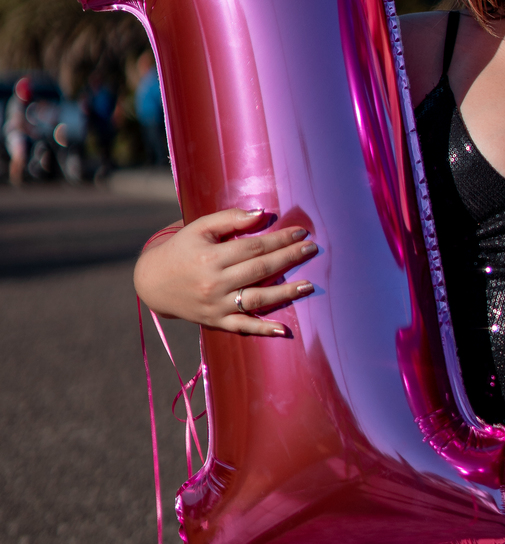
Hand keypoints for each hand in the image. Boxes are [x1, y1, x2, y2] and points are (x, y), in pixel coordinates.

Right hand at [132, 208, 316, 336]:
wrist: (152, 283)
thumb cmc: (181, 250)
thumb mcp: (199, 228)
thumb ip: (229, 219)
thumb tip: (262, 214)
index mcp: (211, 256)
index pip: (254, 247)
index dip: (279, 239)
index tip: (301, 232)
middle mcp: (214, 282)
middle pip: (260, 269)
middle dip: (289, 258)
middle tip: (312, 250)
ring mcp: (216, 305)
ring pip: (257, 299)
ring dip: (286, 293)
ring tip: (309, 285)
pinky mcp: (215, 322)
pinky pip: (242, 327)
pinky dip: (262, 329)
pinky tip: (283, 329)